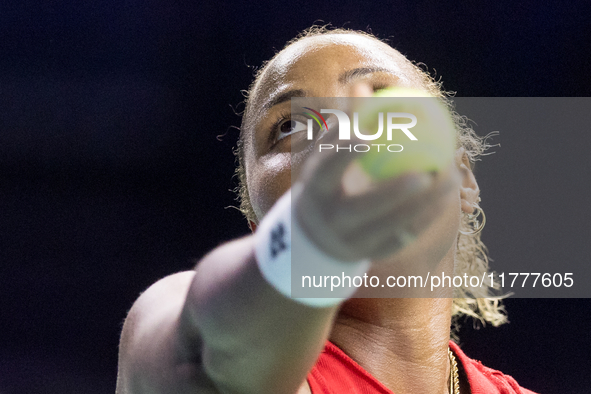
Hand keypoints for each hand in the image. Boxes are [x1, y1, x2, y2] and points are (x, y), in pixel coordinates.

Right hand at [293, 82, 460, 262]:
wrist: (311, 238)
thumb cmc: (323, 185)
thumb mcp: (323, 158)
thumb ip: (342, 126)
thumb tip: (361, 87)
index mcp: (312, 190)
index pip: (326, 169)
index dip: (344, 151)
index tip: (369, 132)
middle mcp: (328, 219)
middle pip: (362, 208)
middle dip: (395, 193)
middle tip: (429, 173)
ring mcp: (346, 242)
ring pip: (389, 227)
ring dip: (424, 206)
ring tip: (451, 181)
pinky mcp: (364, 256)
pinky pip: (398, 241)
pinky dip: (422, 222)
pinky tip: (443, 203)